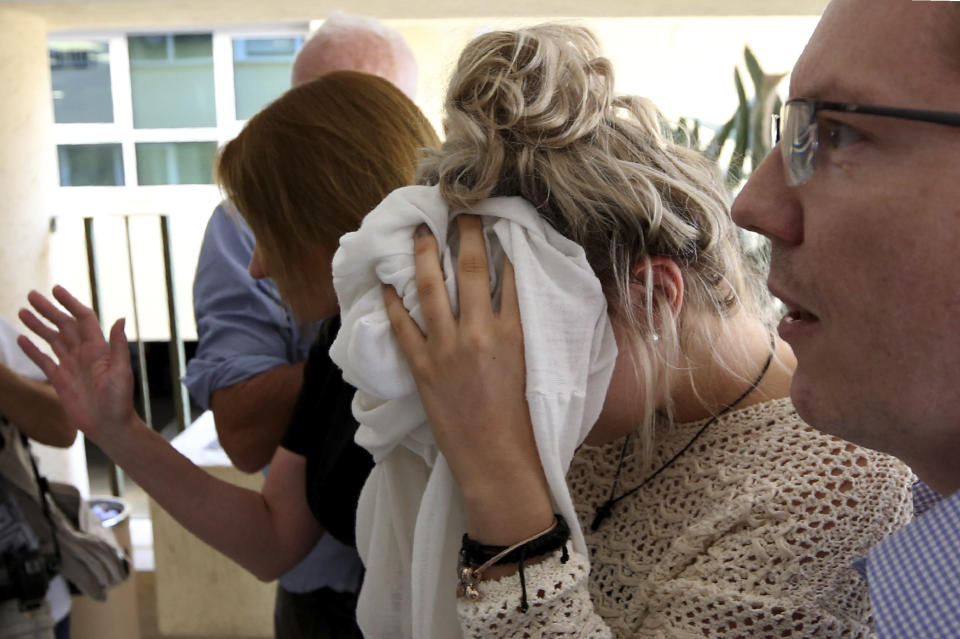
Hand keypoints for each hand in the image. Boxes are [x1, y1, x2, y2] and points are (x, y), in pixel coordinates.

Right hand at [18, 286, 135, 441]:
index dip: (70, 303)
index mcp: (99, 349)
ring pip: (52, 339)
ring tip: (22, 311)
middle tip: (31, 294)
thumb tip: (120, 318)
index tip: (56, 290)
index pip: (82, 318)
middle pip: (64, 325)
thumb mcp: (122, 372)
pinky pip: (44, 361)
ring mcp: (71, 366)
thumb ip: (119, 346)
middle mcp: (84, 354)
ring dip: (38, 325)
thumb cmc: (120, 401)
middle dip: (48, 310)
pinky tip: (22, 339)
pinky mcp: (61, 380)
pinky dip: (33, 350)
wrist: (109, 426)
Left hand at [383, 215, 553, 544]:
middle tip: (459, 209)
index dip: (502, 240)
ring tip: (421, 232)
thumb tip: (526, 302)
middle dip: (465, 233)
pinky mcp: (423, 368)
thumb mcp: (542, 370)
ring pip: (432, 287)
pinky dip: (393, 302)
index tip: (495, 217)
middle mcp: (481, 331)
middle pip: (472, 269)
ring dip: (425, 254)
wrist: (499, 464)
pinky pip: (402, 326)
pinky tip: (387, 283)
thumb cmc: (528, 424)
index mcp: (517, 331)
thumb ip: (534, 332)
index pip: (511, 272)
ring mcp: (448, 348)